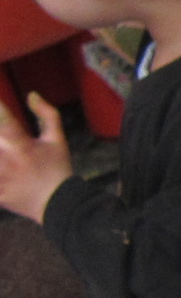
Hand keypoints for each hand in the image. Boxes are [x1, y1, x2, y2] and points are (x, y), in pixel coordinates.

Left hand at [0, 91, 71, 222]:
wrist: (58, 202)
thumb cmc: (57, 167)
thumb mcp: (57, 139)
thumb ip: (47, 114)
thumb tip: (31, 94)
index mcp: (23, 146)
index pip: (4, 120)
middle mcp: (8, 161)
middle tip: (0, 137)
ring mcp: (0, 177)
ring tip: (1, 152)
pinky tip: (0, 166)